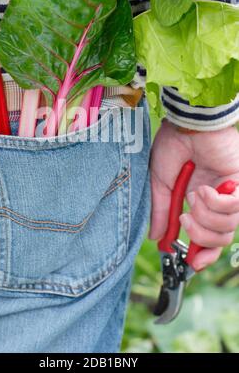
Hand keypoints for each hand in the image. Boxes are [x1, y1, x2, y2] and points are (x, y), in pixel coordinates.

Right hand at [150, 119, 238, 270]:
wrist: (185, 123)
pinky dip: (216, 203)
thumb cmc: (172, 146)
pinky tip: (205, 189)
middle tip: (184, 219)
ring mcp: (230, 190)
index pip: (209, 236)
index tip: (192, 264)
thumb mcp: (160, 184)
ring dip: (206, 215)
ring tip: (195, 194)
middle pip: (220, 238)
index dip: (204, 254)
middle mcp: (217, 198)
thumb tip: (156, 238)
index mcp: (199, 200)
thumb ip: (161, 212)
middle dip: (200, 236)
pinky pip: (235, 207)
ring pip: (228, 226)